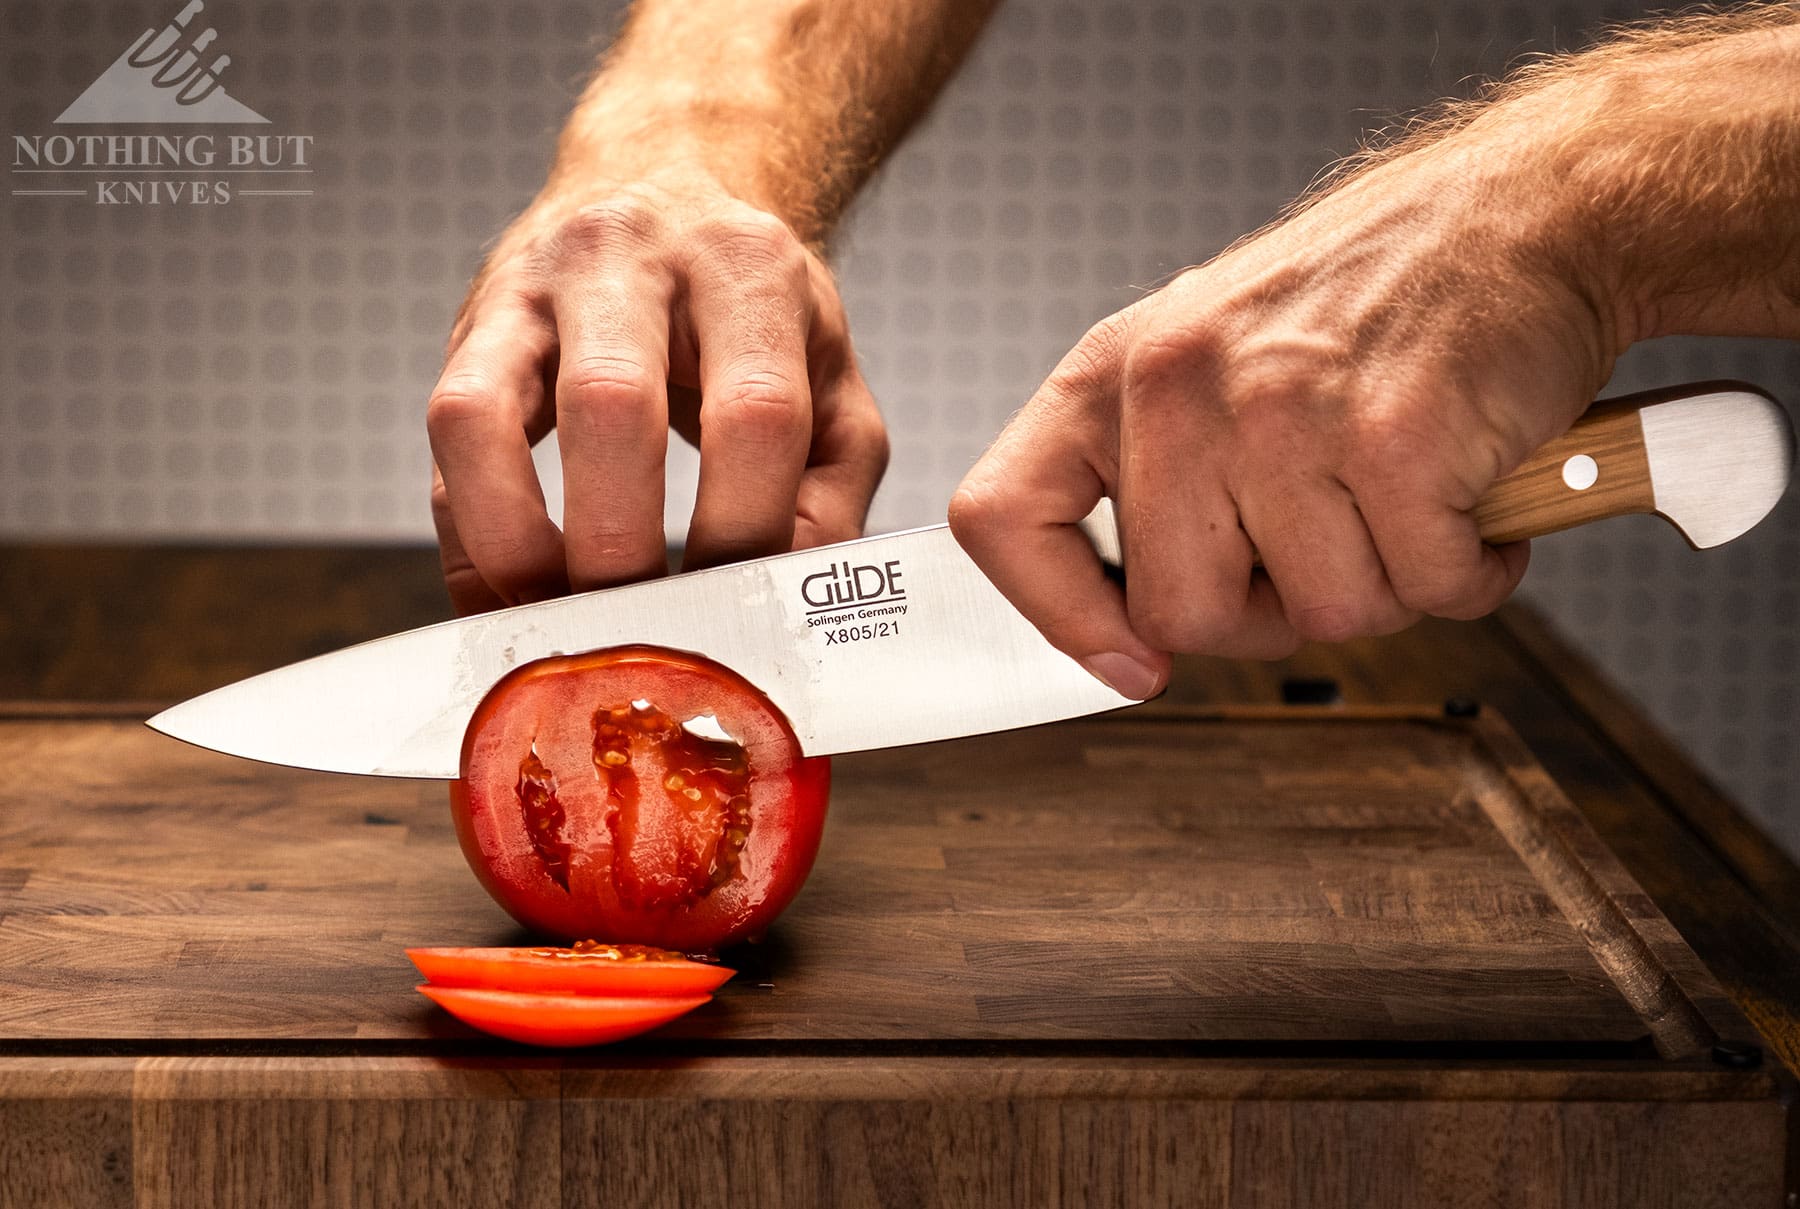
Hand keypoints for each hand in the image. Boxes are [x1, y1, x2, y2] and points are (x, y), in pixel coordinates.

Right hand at [427, 171, 887, 613]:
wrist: (665, 180)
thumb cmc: (753, 305)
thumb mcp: (831, 380)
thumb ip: (832, 491)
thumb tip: (785, 597)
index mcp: (747, 269)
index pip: (755, 413)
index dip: (743, 531)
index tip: (739, 611)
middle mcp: (630, 257)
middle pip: (612, 405)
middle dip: (619, 548)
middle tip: (641, 632)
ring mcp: (533, 285)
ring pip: (486, 415)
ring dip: (517, 544)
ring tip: (560, 620)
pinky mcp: (470, 326)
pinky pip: (443, 440)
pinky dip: (470, 536)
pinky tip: (509, 598)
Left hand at [950, 139, 1619, 697]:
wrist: (1520, 216)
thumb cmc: (1368, 306)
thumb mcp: (1208, 362)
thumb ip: (1151, 485)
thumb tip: (1129, 638)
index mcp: (1113, 375)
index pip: (1002, 517)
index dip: (1059, 616)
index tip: (1128, 659)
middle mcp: (1178, 389)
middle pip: (1182, 613)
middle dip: (1269, 615)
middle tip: (1325, 542)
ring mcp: (1284, 414)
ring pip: (1322, 617)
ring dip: (1388, 583)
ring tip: (1405, 491)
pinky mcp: (1397, 441)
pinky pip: (1428, 591)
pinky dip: (1470, 568)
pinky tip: (1468, 493)